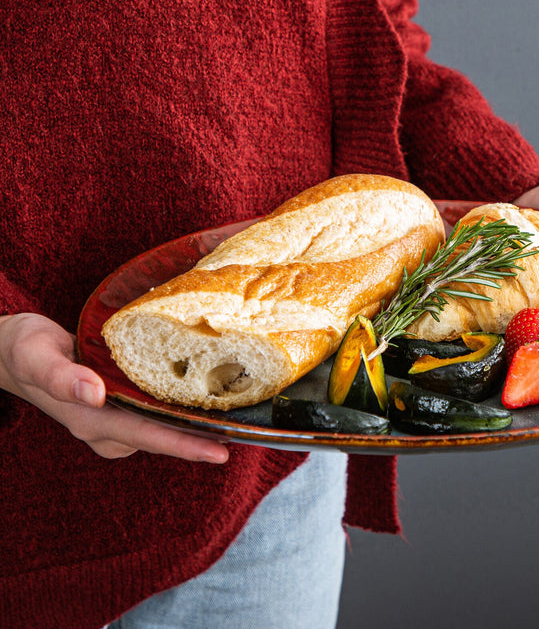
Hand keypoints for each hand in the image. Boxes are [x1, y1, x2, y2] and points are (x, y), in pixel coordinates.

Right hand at [0, 313, 228, 463]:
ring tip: (240, 413)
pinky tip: (207, 396)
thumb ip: (62, 377)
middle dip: (205, 439)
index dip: (186, 445)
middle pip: (165, 436)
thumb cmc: (24, 350)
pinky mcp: (119, 407)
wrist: (12, 352)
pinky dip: (181, 407)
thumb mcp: (36, 356)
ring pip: (164, 425)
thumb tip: (94, 393)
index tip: (223, 452)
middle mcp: (107, 427)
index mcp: (91, 419)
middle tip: (250, 433)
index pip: (148, 436)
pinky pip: (157, 412)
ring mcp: (114, 420)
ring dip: (198, 424)